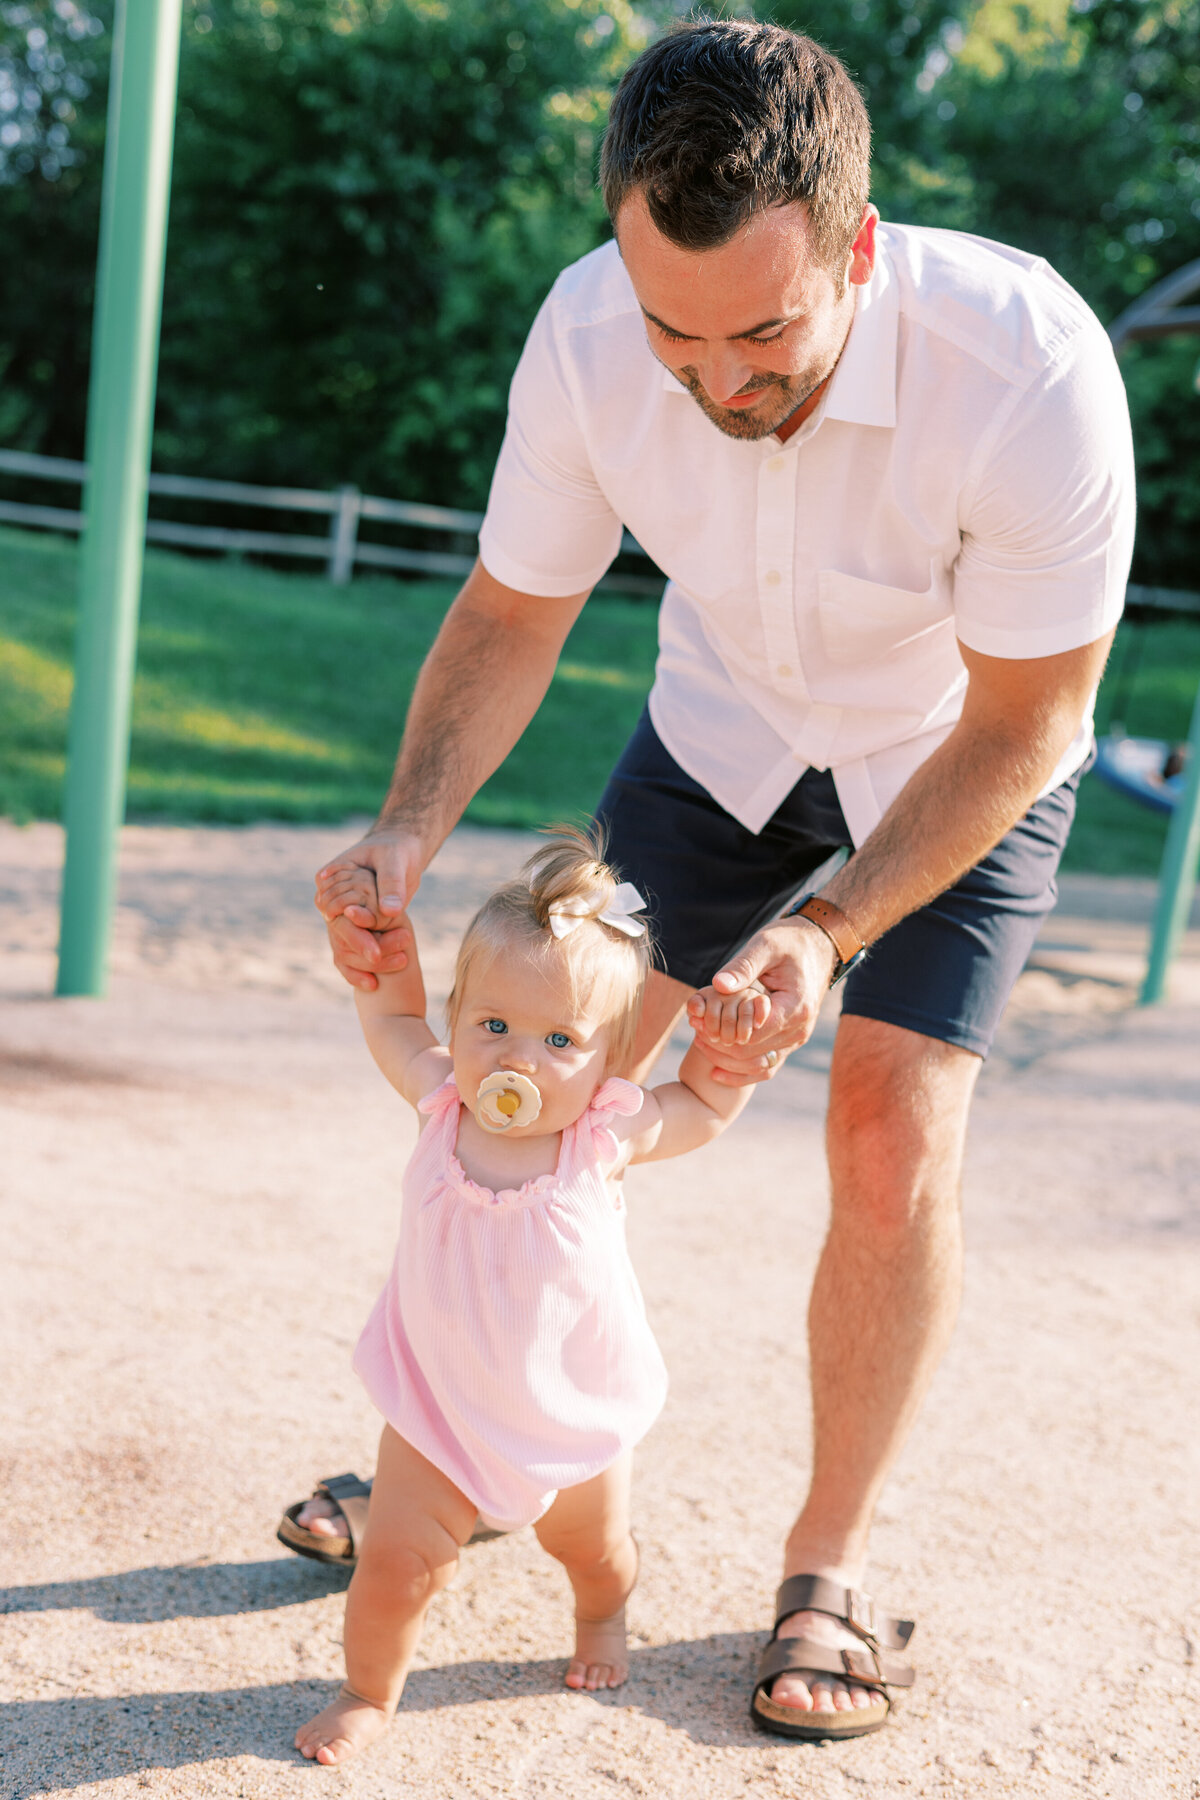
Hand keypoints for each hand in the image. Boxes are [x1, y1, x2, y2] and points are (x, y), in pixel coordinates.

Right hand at [314, 827, 425, 991]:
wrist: (400, 854)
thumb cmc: (395, 851)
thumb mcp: (395, 860)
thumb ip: (391, 883)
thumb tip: (392, 911)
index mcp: (330, 879)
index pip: (335, 913)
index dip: (354, 933)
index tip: (375, 950)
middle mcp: (330, 902)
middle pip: (339, 934)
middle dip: (362, 949)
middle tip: (382, 961)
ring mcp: (341, 918)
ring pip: (344, 948)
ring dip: (369, 961)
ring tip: (402, 962)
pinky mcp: (355, 929)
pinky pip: (349, 955)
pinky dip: (358, 971)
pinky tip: (373, 985)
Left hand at [687, 919, 836, 1084]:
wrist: (817, 947)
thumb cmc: (789, 942)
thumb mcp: (765, 945)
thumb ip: (742, 966)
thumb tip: (717, 985)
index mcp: (794, 1007)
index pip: (752, 1034)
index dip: (721, 1032)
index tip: (696, 1022)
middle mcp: (799, 1029)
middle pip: (752, 1053)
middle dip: (719, 1046)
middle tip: (693, 1031)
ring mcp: (797, 1039)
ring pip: (758, 1066)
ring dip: (727, 1060)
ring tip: (699, 1043)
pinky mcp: (791, 1042)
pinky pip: (767, 1067)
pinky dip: (742, 1073)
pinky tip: (716, 1073)